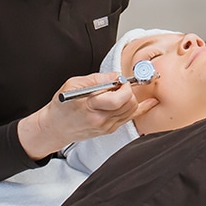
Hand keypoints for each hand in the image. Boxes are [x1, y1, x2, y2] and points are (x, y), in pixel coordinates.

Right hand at [18, 73, 157, 160]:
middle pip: (128, 105)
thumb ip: (97, 79)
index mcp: (90, 106)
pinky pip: (129, 118)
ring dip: (132, 98)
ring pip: (131, 111)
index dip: (124, 87)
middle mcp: (100, 119)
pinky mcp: (108, 130)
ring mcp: (105, 126)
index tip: (120, 80)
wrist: (55, 127)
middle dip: (129, 91)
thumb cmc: (61, 105)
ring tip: (124, 90)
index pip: (117, 99)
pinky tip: (150, 103)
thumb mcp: (74, 84)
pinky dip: (139, 109)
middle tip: (121, 84)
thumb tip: (116, 76)